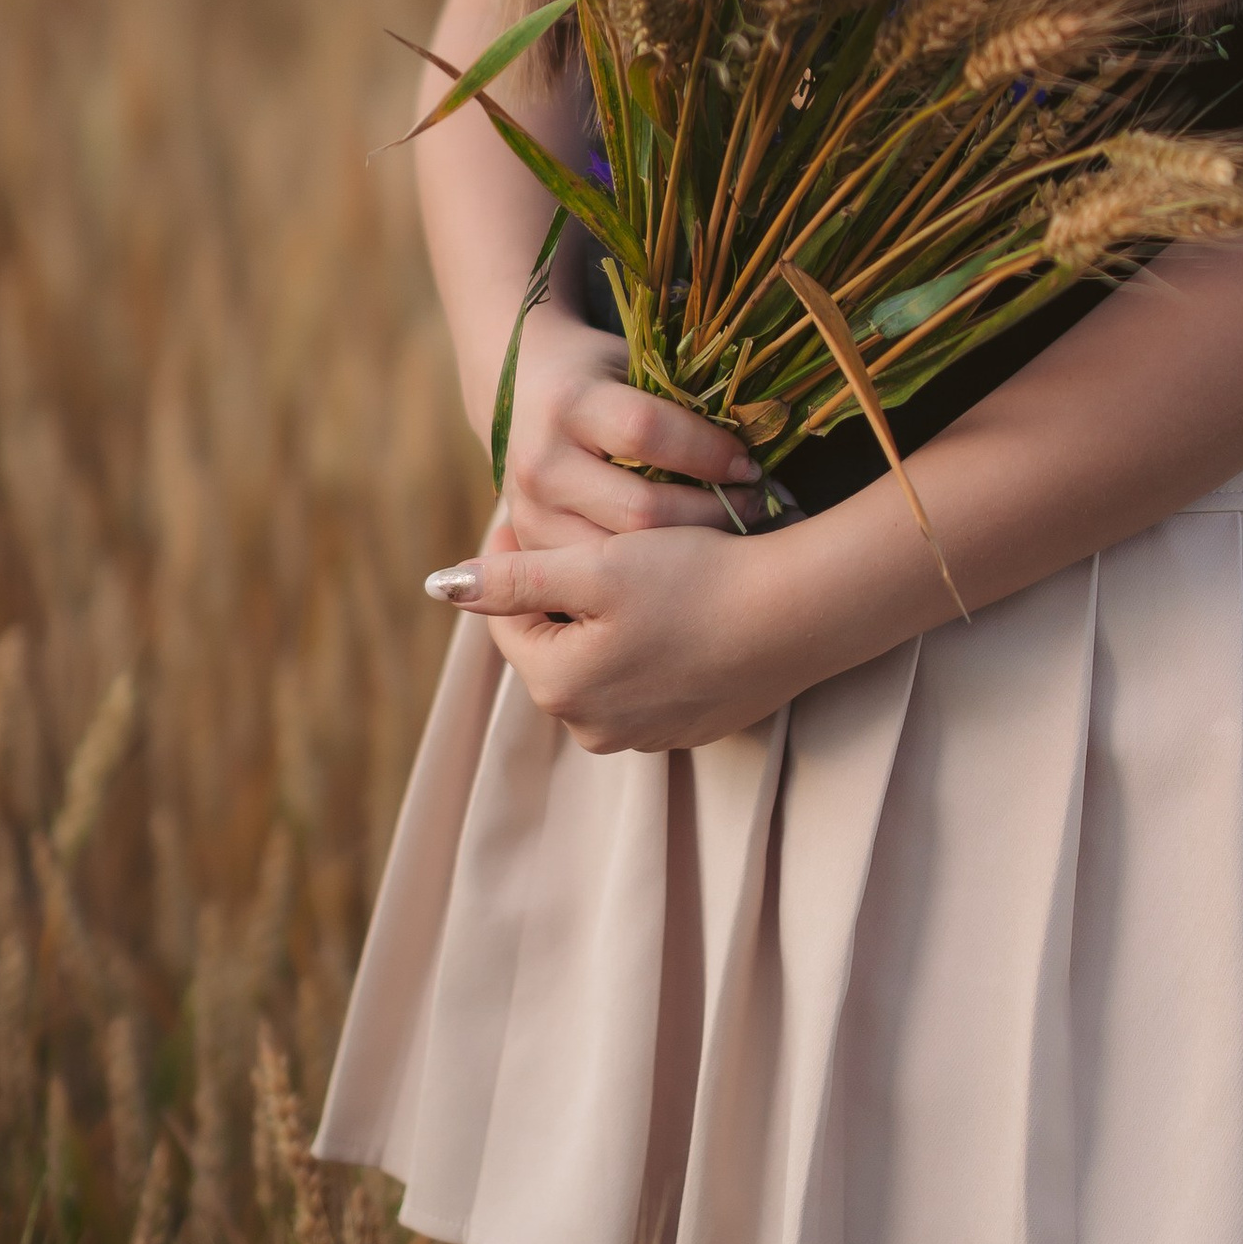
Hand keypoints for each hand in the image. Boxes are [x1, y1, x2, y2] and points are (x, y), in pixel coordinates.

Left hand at [430, 517, 791, 754]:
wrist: (801, 615)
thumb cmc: (697, 581)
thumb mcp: (597, 568)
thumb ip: (514, 578)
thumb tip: (441, 585)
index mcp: (560, 687)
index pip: (508, 618)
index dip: (510, 557)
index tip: (528, 508)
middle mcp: (594, 727)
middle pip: (553, 643)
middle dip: (557, 591)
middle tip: (581, 532)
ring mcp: (645, 735)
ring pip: (599, 663)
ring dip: (602, 618)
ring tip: (629, 563)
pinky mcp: (690, 728)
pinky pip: (646, 680)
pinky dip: (647, 643)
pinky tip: (677, 602)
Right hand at [484, 308, 758, 545]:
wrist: (522, 390)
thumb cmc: (599, 377)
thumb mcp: (635, 367)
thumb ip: (681, 403)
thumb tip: (760, 443)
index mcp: (570, 403)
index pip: (648, 432)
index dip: (709, 451)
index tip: (749, 462)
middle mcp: (542, 461)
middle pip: (641, 509)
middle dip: (710, 511)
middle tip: (753, 503)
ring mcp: (531, 512)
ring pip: (624, 554)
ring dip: (687, 548)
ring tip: (727, 529)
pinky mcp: (532, 546)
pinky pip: (601, 573)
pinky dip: (649, 569)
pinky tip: (684, 555)